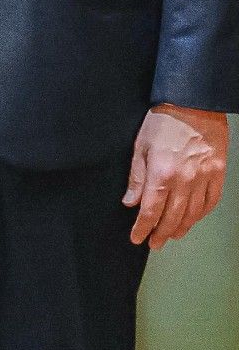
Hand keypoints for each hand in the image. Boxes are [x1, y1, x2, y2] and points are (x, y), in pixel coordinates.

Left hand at [125, 103, 228, 248]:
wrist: (194, 106)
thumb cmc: (162, 123)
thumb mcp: (140, 147)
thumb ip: (136, 177)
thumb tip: (131, 202)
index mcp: (161, 174)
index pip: (150, 210)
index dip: (143, 227)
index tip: (137, 238)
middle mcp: (184, 180)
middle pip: (172, 217)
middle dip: (161, 233)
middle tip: (154, 244)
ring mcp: (204, 178)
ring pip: (193, 213)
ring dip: (182, 227)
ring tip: (172, 235)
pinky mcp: (218, 174)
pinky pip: (211, 201)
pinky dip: (202, 214)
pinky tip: (193, 219)